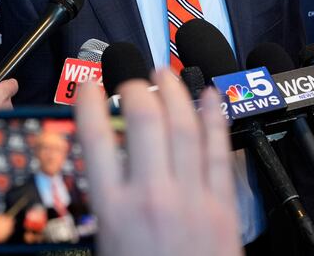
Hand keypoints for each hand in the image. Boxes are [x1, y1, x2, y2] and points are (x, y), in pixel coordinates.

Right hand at [75, 68, 242, 255]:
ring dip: (175, 93)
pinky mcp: (222, 205)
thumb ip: (105, 205)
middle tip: (132, 81)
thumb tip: (102, 170)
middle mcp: (152, 195)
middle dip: (136, 89)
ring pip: (184, 126)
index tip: (91, 87)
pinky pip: (219, 151)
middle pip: (143, 120)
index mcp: (114, 209)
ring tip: (166, 75)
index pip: (95, 138)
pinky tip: (211, 96)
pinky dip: (215, 118)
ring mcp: (191, 197)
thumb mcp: (106, 246)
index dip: (91, 102)